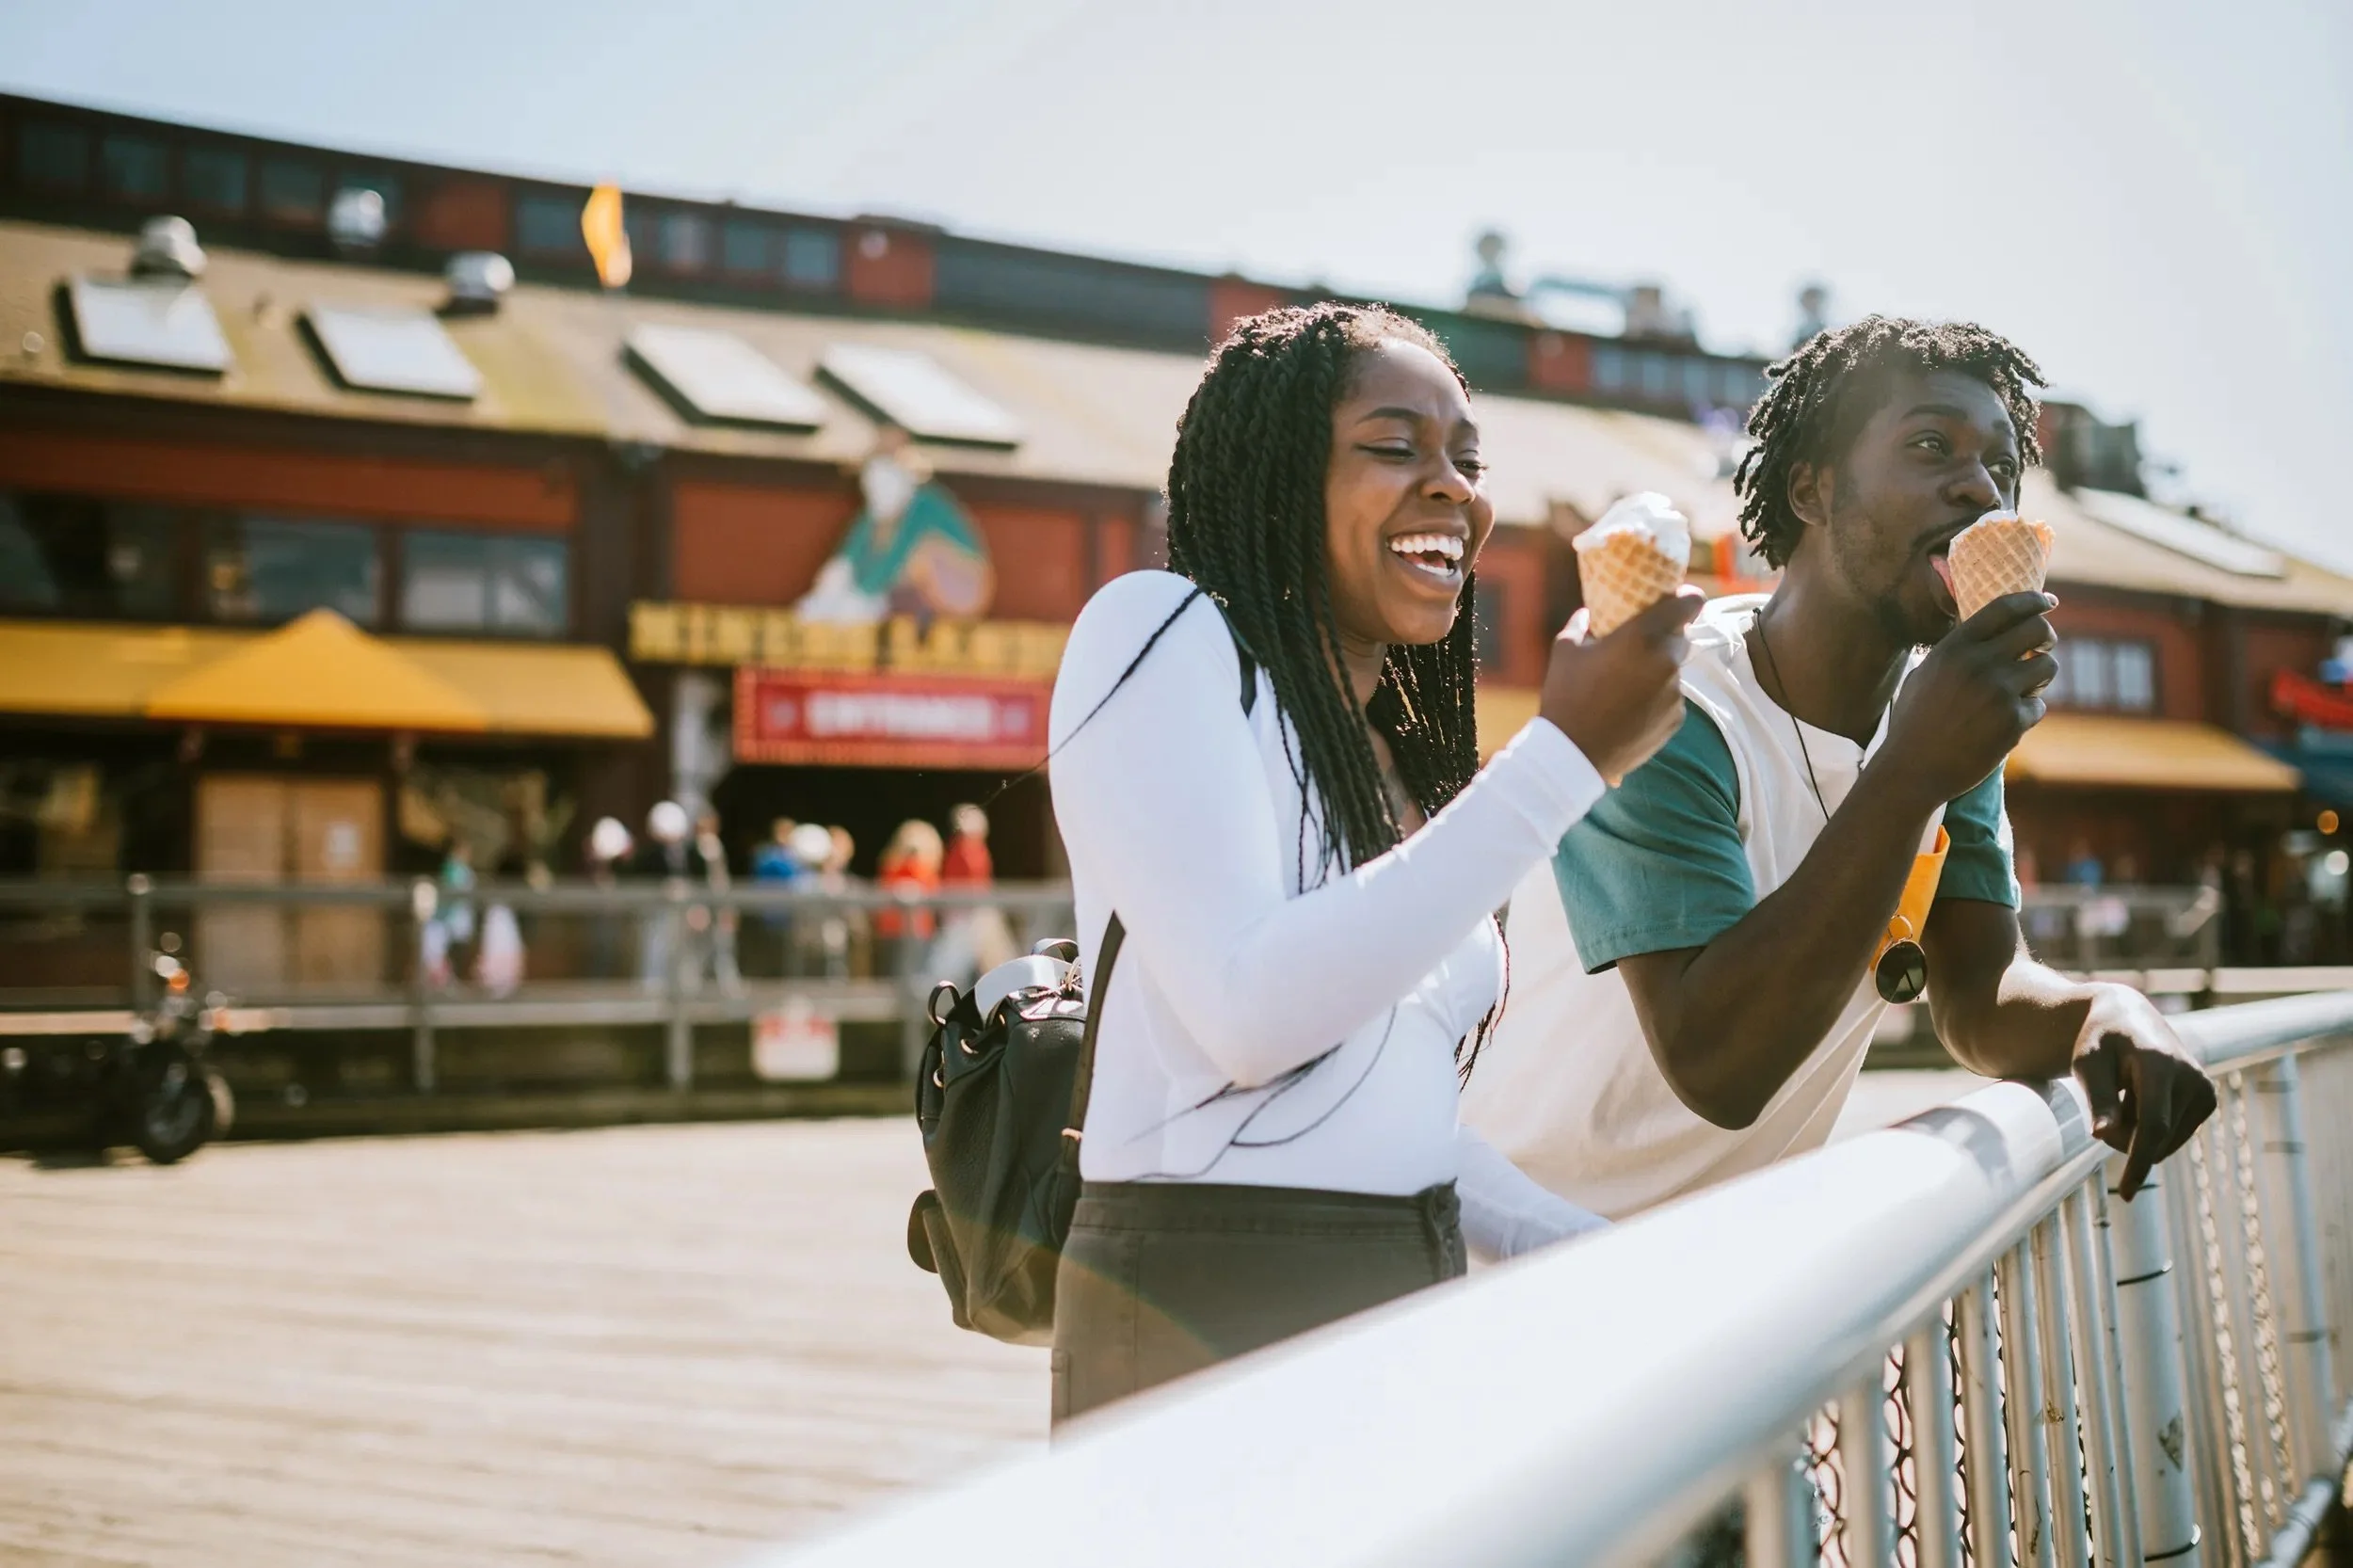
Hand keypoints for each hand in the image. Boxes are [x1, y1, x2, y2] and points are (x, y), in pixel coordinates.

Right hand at [1540, 588, 1702, 783]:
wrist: (1574, 754)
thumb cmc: (1566, 697)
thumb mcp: (1565, 651)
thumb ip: (1581, 625)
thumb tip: (1588, 613)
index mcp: (1643, 636)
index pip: (1690, 603)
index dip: (1687, 598)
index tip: (1676, 600)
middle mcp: (1666, 661)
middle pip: (1681, 638)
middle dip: (1663, 638)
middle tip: (1637, 646)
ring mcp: (1675, 693)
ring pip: (1672, 670)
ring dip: (1656, 671)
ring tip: (1624, 687)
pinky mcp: (1676, 719)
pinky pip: (1670, 698)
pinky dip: (1655, 699)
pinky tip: (1628, 710)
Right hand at [1877, 591, 2057, 808]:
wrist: (1912, 770)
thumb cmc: (1915, 722)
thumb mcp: (1925, 675)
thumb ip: (1957, 652)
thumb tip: (1992, 632)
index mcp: (1955, 648)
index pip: (2005, 608)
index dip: (2033, 601)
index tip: (2048, 602)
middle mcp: (1979, 664)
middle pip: (2038, 630)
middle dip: (2047, 637)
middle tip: (2042, 647)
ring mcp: (1998, 692)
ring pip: (2047, 666)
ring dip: (2040, 676)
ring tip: (2020, 691)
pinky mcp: (2013, 722)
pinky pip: (2038, 706)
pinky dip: (2025, 714)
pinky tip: (2001, 727)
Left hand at [2070, 984, 2218, 1198]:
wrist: (2127, 1017)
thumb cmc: (2100, 1041)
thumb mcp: (2087, 1063)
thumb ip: (2097, 1099)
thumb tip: (2103, 1135)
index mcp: (2161, 1064)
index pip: (2154, 1126)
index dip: (2138, 1161)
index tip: (2125, 1193)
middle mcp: (2192, 1077)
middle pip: (2154, 1137)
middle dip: (2123, 1138)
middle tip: (2104, 1105)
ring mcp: (2204, 1089)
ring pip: (2164, 1141)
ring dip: (2136, 1131)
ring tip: (2126, 1091)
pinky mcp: (2207, 1100)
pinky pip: (2173, 1136)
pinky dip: (2150, 1126)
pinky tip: (2141, 1095)